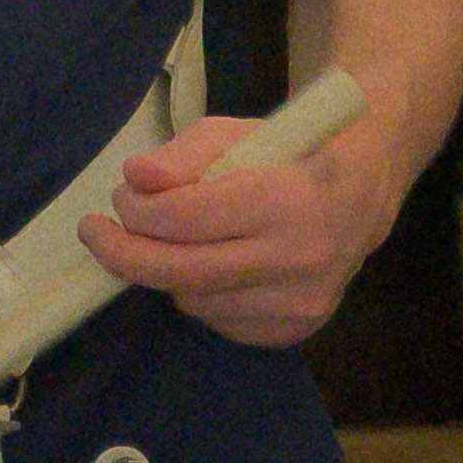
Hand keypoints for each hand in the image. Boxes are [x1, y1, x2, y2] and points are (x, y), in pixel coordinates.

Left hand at [81, 111, 382, 347]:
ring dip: (168, 273)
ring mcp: (302, 302)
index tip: (119, 200)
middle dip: (126, 254)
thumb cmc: (292, 153)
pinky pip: (220, 323)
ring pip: (195, 301)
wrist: (366, 190)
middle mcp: (300, 258)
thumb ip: (184, 155)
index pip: (188, 219)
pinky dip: (201, 296)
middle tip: (96, 234)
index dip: (139, 212)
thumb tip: (136, 179)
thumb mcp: (238, 133)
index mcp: (289, 199)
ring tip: (172, 242)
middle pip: (183, 272)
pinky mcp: (297, 329)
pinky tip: (211, 266)